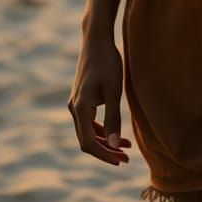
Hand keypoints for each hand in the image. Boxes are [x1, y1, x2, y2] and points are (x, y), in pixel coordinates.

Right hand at [67, 32, 131, 165]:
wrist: (97, 40)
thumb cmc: (107, 62)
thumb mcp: (114, 90)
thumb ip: (113, 118)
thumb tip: (113, 145)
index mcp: (80, 108)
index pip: (88, 143)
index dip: (104, 155)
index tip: (122, 161)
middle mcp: (74, 108)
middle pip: (87, 140)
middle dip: (106, 151)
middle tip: (127, 158)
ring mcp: (76, 103)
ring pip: (88, 132)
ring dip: (105, 142)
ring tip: (127, 147)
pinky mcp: (81, 98)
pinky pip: (89, 121)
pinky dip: (102, 130)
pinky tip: (116, 133)